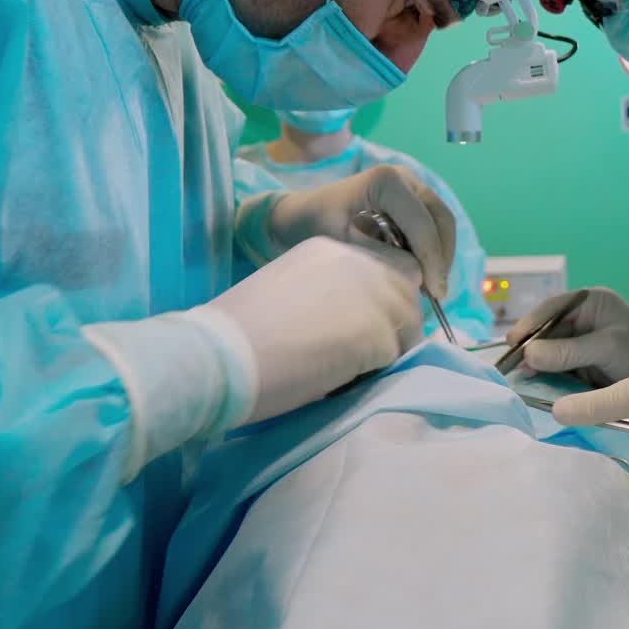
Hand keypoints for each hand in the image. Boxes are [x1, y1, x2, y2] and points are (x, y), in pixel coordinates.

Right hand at [195, 236, 423, 423]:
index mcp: (331, 247)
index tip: (352, 327)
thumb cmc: (238, 332)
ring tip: (343, 369)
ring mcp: (374, 292)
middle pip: (405, 289)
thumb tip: (354, 320)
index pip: (381, 268)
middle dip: (391, 322)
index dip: (376, 300)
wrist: (220, 355)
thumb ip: (328, 293)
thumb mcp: (290, 290)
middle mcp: (359, 260)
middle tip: (357, 353)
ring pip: (407, 324)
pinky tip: (338, 380)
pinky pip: (396, 356)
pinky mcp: (380, 330)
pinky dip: (374, 374)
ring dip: (386, 350)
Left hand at [263, 164, 456, 297]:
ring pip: (442, 221)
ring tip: (431, 287)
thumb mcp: (343, 244)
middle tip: (437, 293)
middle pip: (441, 218)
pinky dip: (433, 249)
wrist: (302, 215)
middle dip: (442, 257)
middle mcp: (405, 177)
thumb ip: (382, 256)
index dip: (431, 258)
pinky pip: (433, 223)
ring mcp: (411, 185)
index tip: (433, 293)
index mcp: (386, 181)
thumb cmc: (315, 227)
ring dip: (441, 254)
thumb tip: (418, 275)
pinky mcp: (413, 198)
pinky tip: (424, 273)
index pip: (421, 222)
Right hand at [506, 287, 628, 386]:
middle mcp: (585, 319)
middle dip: (531, 348)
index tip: (513, 341)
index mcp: (593, 302)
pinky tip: (535, 385)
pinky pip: (559, 369)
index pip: (554, 308)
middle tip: (511, 367)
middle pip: (548, 331)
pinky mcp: (585, 366)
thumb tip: (528, 352)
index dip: (531, 323)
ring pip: (551, 352)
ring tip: (520, 379)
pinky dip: (548, 377)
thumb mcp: (607, 349)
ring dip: (536, 364)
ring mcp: (584, 344)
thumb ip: (568, 351)